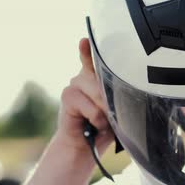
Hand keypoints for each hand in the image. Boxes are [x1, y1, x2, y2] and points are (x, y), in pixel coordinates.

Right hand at [54, 38, 113, 154]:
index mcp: (99, 75)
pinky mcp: (67, 95)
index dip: (91, 47)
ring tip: (102, 120)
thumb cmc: (104, 125)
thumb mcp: (116, 109)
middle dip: (112, 100)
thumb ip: (115, 96)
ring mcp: (74, 83)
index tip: (86, 39)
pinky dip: (96, 118)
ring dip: (104, 111)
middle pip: (106, 79)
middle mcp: (85, 75)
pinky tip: (93, 124)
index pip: (97, 57)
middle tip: (111, 114)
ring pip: (98, 92)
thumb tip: (113, 94)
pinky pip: (90, 106)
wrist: (85, 145)